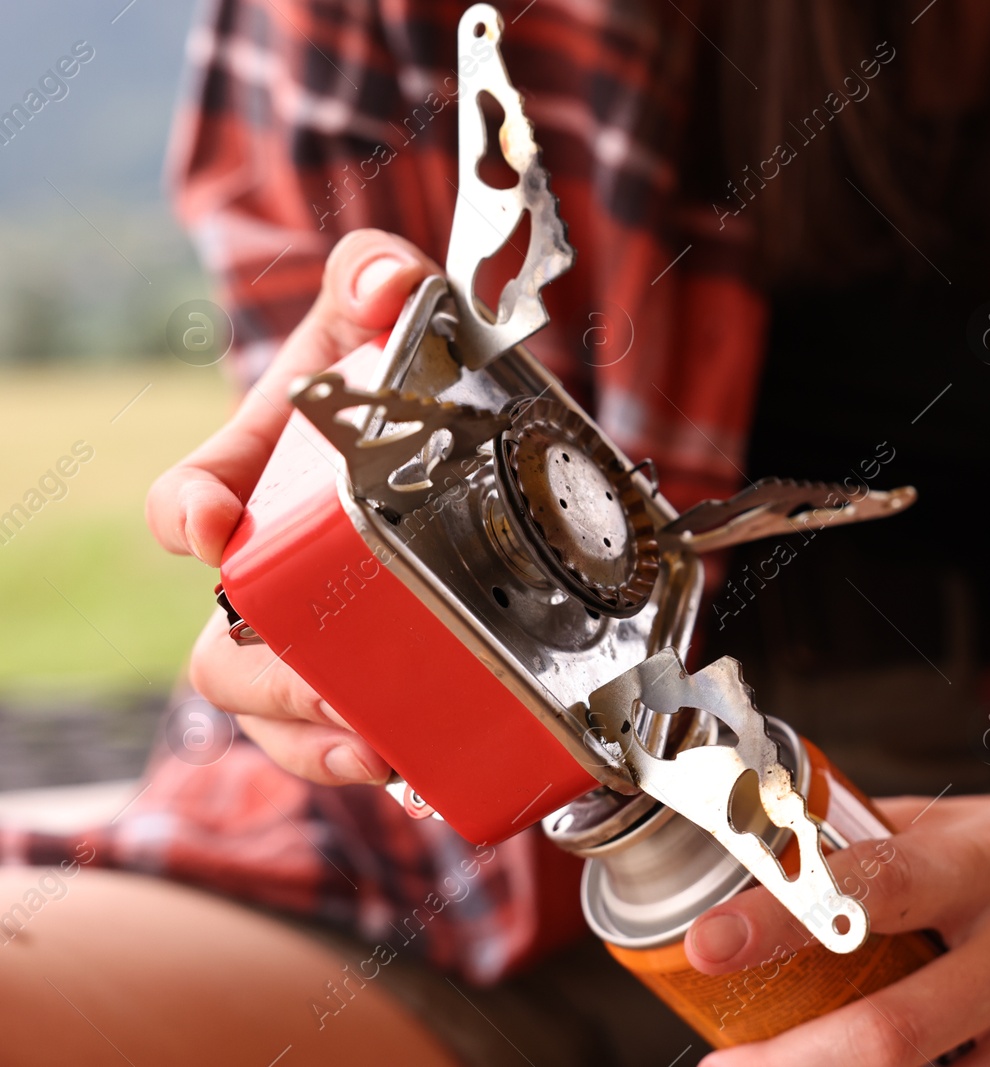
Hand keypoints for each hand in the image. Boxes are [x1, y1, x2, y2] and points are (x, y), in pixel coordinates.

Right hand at [147, 229, 437, 784]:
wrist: (449, 425)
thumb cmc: (387, 370)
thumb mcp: (380, 307)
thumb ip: (375, 275)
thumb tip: (386, 282)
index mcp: (255, 478)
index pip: (187, 502)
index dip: (189, 514)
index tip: (212, 523)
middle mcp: (270, 569)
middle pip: (222, 653)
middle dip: (266, 682)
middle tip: (327, 689)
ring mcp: (315, 630)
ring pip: (274, 717)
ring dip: (314, 746)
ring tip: (375, 752)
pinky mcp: (374, 669)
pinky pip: (349, 739)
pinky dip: (384, 764)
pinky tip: (426, 778)